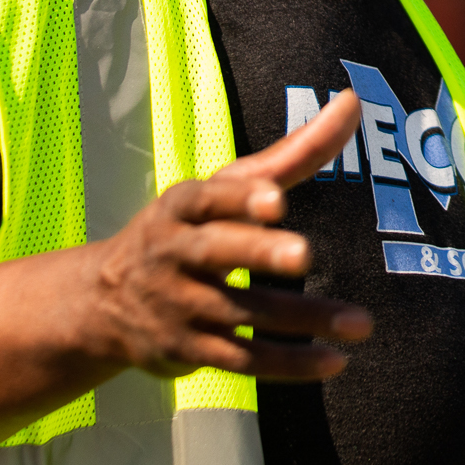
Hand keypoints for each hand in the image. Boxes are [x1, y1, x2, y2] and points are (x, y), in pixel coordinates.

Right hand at [85, 91, 372, 380]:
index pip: (207, 198)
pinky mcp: (189, 350)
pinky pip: (242, 359)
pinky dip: (288, 363)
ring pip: (241, 312)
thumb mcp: (228, 187)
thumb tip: (354, 101)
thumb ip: (294, 151)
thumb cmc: (190, 229)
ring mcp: (179, 305)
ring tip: (360, 323)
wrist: (103, 302)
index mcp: (181, 207)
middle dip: (258, 252)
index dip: (239, 197)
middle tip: (305, 253)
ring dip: (302, 318)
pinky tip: (336, 361)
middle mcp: (174, 254)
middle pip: (217, 252)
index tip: (274, 198)